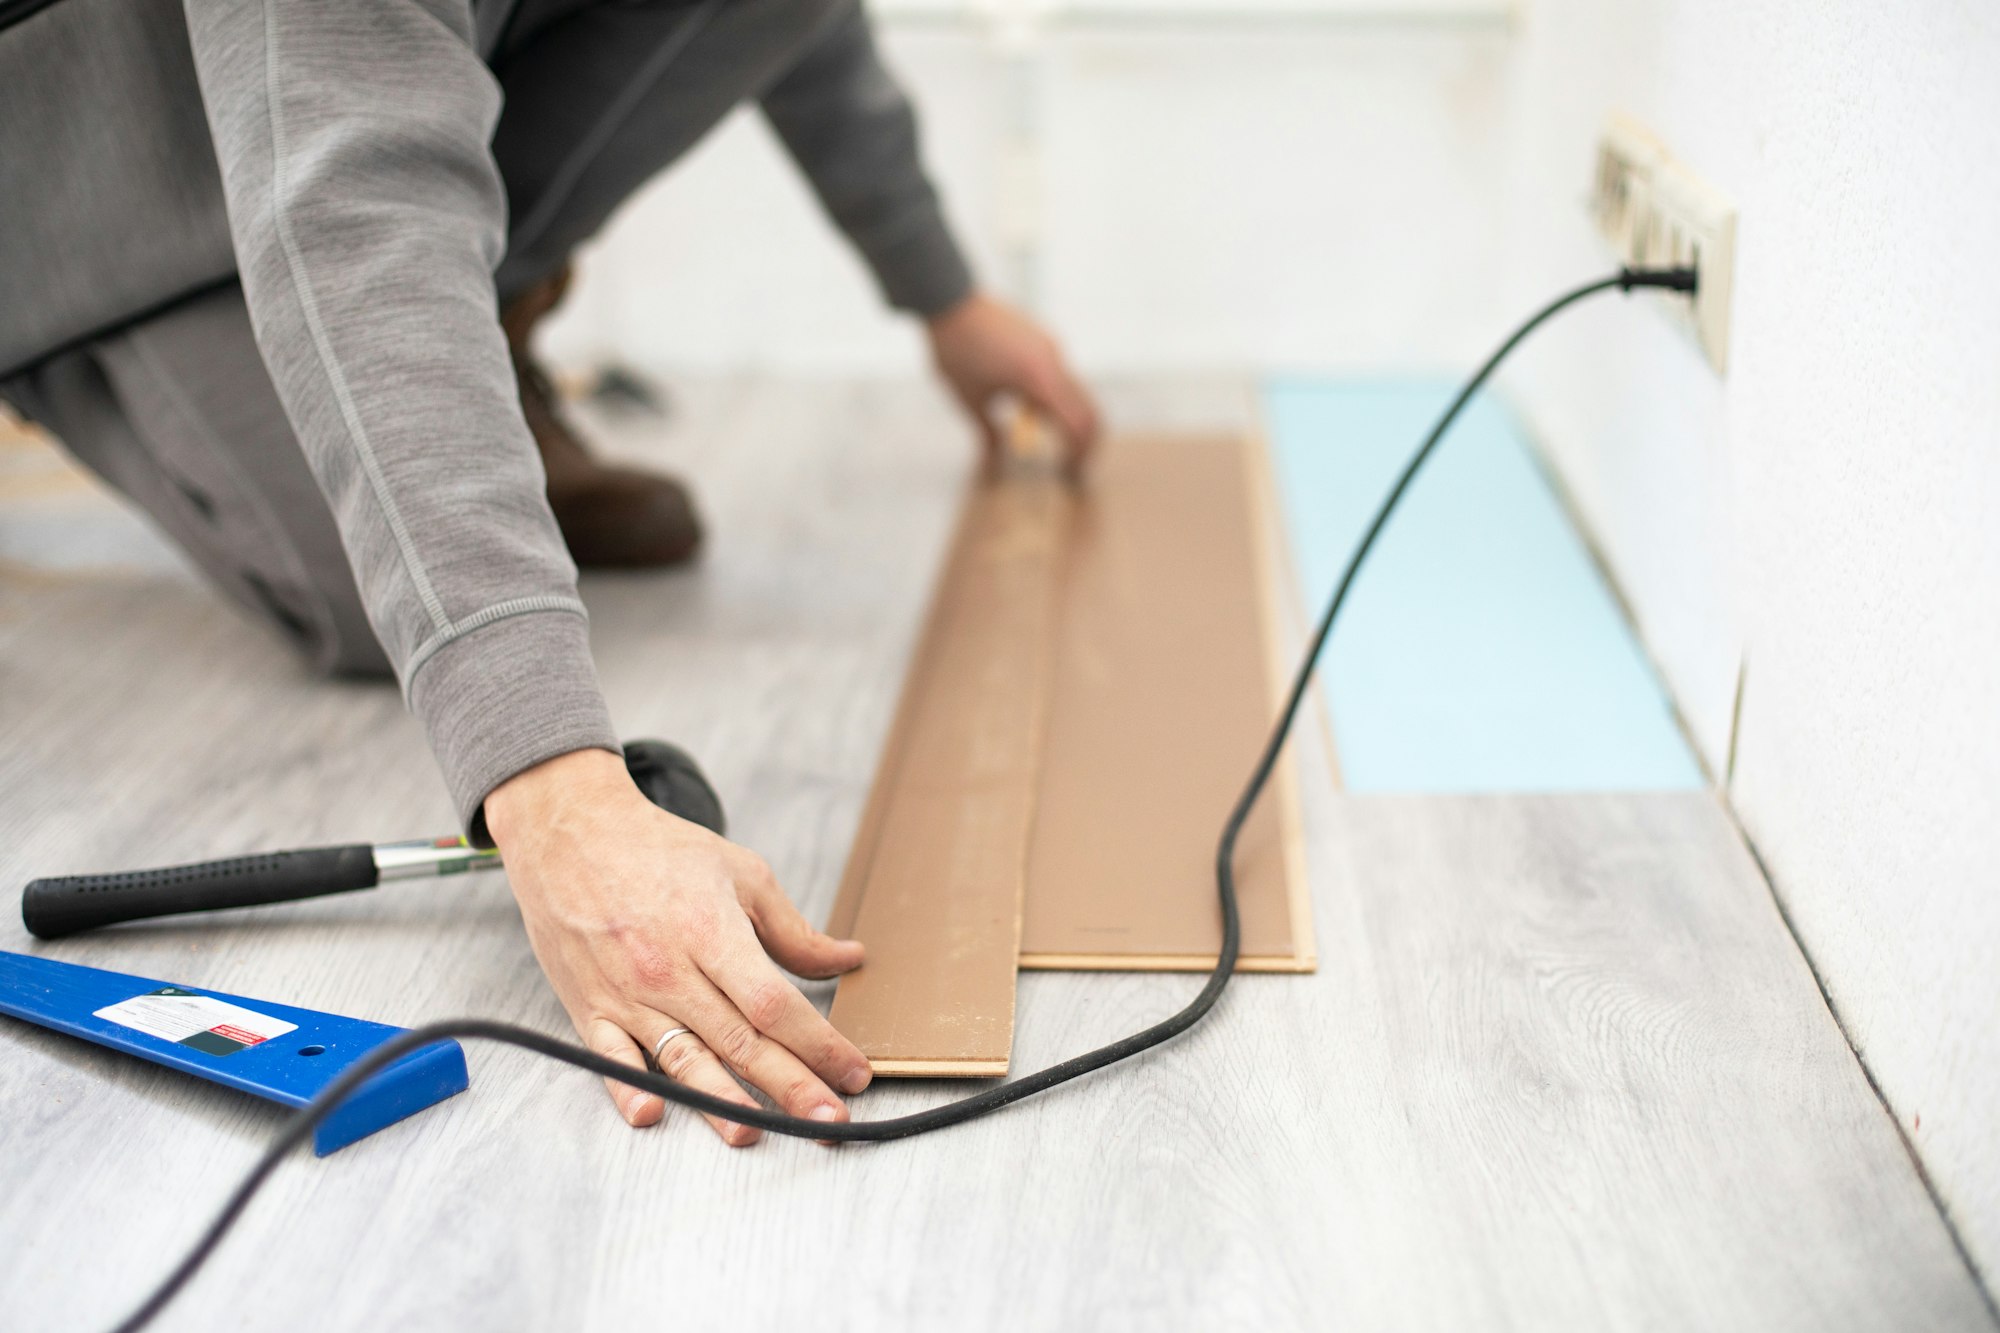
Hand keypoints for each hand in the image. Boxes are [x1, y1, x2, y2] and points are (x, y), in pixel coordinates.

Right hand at [486, 748, 870, 1144]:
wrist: (571, 833)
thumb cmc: (659, 851)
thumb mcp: (741, 874)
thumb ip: (793, 930)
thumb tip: (848, 959)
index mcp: (711, 932)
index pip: (774, 1004)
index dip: (819, 1043)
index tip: (853, 1072)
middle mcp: (669, 970)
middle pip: (740, 1041)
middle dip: (792, 1088)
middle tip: (831, 1123)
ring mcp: (627, 994)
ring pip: (683, 1059)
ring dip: (723, 1103)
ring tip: (759, 1134)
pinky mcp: (590, 1009)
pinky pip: (610, 1059)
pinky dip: (628, 1089)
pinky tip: (653, 1114)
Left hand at [927, 291, 1101, 472]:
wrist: (949, 300)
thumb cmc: (955, 351)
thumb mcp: (969, 399)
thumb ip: (988, 434)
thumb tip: (994, 463)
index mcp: (1037, 379)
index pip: (1076, 425)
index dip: (1078, 455)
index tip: (1069, 477)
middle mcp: (1053, 362)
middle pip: (1088, 411)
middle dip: (1084, 443)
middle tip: (1071, 470)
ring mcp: (1052, 349)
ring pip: (1077, 395)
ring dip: (1069, 423)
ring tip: (1050, 446)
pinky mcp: (1045, 342)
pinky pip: (1062, 379)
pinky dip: (1057, 403)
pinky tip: (1030, 412)